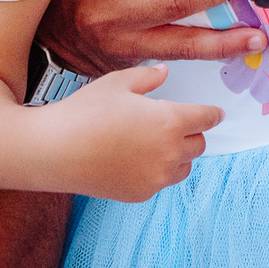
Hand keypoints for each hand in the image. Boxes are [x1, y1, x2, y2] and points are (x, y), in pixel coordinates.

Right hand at [47, 65, 221, 201]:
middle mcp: (170, 153)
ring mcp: (156, 177)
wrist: (53, 151)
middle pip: (199, 145)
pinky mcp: (140, 194)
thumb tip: (164, 73)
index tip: (214, 113)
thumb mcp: (117, 82)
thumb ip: (147, 77)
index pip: (206, 119)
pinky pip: (161, 181)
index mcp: (170, 122)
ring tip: (156, 143)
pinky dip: (158, 171)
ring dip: (178, 155)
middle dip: (192, 133)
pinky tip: (136, 159)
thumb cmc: (84, 113)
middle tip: (175, 124)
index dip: (212, 114)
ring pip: (184, 166)